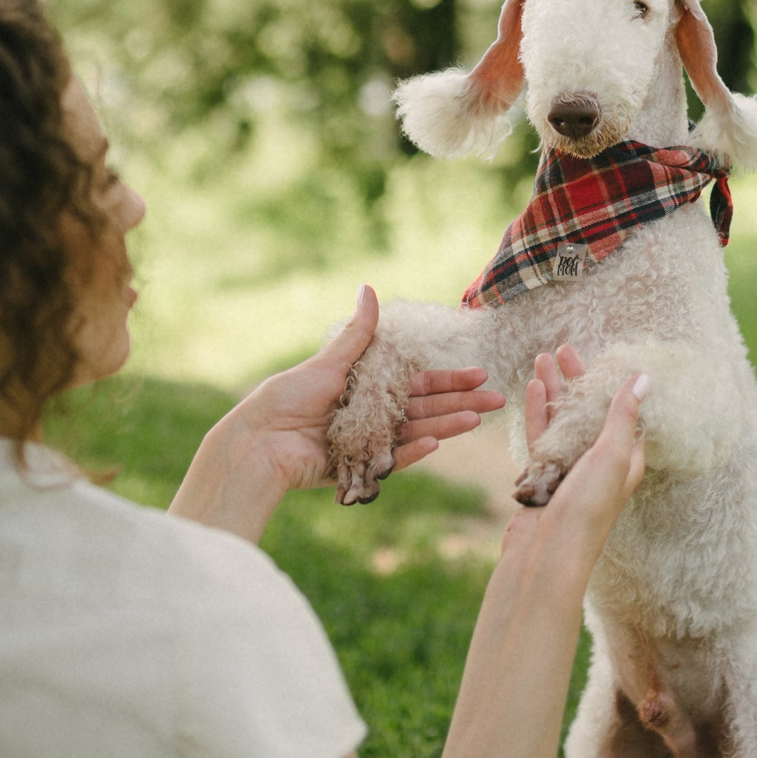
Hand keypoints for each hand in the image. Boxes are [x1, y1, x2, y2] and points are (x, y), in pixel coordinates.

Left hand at [249, 286, 504, 492]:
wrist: (259, 441)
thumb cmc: (286, 397)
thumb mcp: (328, 363)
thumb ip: (358, 334)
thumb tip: (369, 287)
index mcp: (369, 388)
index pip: (418, 383)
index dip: (449, 379)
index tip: (480, 374)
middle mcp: (374, 415)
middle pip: (425, 408)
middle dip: (461, 403)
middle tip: (497, 402)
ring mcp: (370, 443)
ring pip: (416, 432)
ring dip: (446, 425)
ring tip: (476, 420)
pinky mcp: (361, 469)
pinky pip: (393, 459)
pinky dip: (413, 451)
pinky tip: (436, 441)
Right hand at [518, 345, 646, 542]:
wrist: (545, 554)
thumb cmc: (587, 509)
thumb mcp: (612, 456)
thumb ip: (624, 416)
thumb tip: (644, 379)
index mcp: (625, 460)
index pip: (627, 413)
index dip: (620, 384)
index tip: (611, 355)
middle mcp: (599, 464)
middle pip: (591, 412)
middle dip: (580, 380)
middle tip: (567, 349)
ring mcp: (569, 469)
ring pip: (563, 420)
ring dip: (556, 390)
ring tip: (544, 358)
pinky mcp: (543, 475)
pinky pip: (541, 436)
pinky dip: (538, 411)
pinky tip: (534, 388)